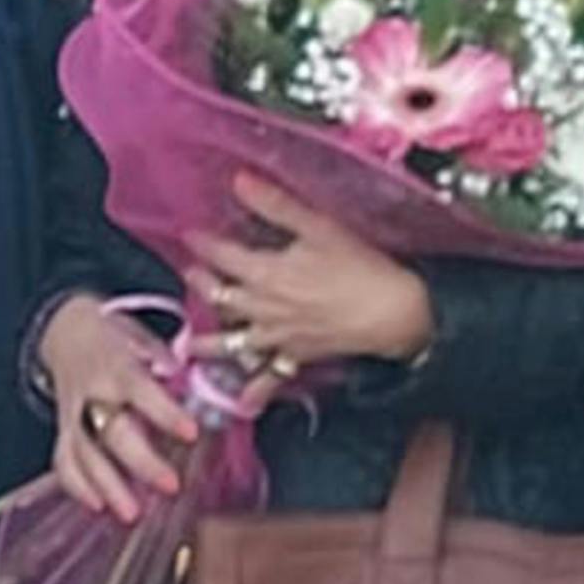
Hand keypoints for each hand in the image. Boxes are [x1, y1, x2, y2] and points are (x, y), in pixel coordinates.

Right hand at [38, 296, 202, 521]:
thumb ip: (170, 368)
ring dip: (108, 486)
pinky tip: (97, 507)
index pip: (142, 390)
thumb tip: (206, 392)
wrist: (67, 330)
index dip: (166, 413)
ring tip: (132, 514)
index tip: (192, 434)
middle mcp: (93, 392)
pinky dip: (76, 485)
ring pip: (84, 453)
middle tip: (171, 487)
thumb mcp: (146, 340)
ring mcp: (73, 414)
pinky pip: (64, 460)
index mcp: (119, 365)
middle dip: (141, 462)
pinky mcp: (63, 429)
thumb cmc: (118, 339)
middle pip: (113, 432)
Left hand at [184, 189, 432, 375]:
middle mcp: (263, 308)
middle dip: (201, 285)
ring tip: (190, 345)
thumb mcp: (318, 227)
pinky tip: (242, 404)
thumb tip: (240, 180)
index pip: (221, 255)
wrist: (393, 312)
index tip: (190, 235)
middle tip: (191, 274)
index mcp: (265, 273)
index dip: (202, 243)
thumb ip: (275, 205)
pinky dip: (255, 391)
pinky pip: (270, 377)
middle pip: (220, 298)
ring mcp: (277, 336)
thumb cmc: (360, 267)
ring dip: (209, 343)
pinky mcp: (296, 355)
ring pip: (232, 342)